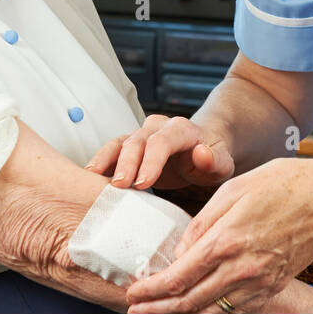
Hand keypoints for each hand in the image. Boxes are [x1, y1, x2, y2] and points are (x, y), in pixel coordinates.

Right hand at [85, 114, 233, 189]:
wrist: (204, 146)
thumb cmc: (212, 158)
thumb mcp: (222, 163)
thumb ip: (214, 160)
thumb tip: (201, 153)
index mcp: (182, 129)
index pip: (163, 141)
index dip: (151, 161)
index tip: (142, 183)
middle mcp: (158, 127)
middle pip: (138, 141)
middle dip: (126, 163)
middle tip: (118, 186)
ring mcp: (141, 134)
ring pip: (120, 142)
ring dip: (106, 160)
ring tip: (93, 178)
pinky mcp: (129, 147)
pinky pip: (111, 150)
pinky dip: (100, 162)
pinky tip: (89, 177)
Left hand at [124, 156, 312, 312]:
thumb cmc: (283, 183)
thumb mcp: (234, 189)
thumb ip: (202, 222)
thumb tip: (181, 251)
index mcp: (227, 240)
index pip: (179, 277)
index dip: (151, 290)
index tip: (133, 293)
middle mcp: (243, 268)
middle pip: (191, 302)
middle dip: (159, 310)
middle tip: (136, 311)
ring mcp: (261, 282)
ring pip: (214, 310)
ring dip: (184, 312)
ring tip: (162, 309)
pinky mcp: (275, 286)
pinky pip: (238, 307)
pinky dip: (215, 308)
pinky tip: (200, 302)